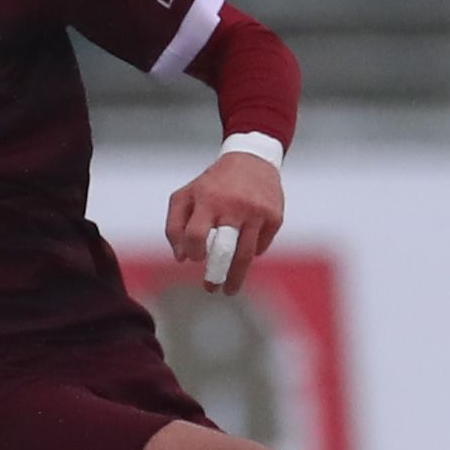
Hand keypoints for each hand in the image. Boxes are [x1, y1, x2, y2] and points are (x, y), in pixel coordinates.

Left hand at [164, 152, 282, 292]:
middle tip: (211, 289)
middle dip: (216, 275)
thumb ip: (175, 225)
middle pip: (225, 251)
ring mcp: (258, 213)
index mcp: (209, 199)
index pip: (196, 235)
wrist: (252, 160)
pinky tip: (244, 249)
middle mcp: (235, 206)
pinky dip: (251, 252)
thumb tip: (181, 258)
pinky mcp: (275, 217)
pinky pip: (261, 246)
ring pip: (246, 255)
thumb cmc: (213, 183)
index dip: (193, 251)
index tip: (195, 258)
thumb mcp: (186, 195)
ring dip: (236, 276)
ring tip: (229, 289)